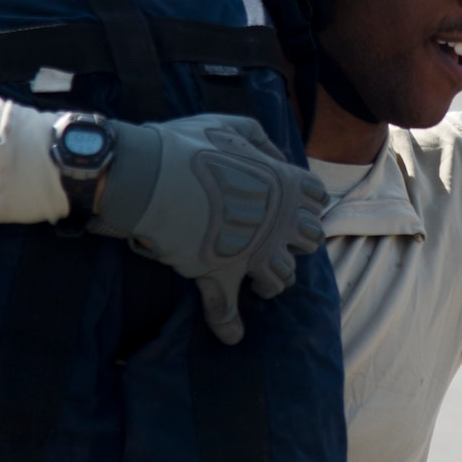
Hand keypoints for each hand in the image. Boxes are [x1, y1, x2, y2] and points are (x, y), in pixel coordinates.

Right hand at [89, 114, 326, 344]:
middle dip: (295, 240)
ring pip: (282, 278)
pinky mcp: (219, 274)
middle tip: (274, 237)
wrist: (146, 177)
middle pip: (308, 241)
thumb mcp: (231, 126)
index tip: (287, 204)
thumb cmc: (186, 146)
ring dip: (274, 279)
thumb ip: (261, 140)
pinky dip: (228, 324)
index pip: (315, 199)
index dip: (302, 202)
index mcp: (284, 184)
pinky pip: (226, 308)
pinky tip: (231, 335)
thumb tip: (277, 157)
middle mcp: (278, 223)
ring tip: (260, 277)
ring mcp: (251, 253)